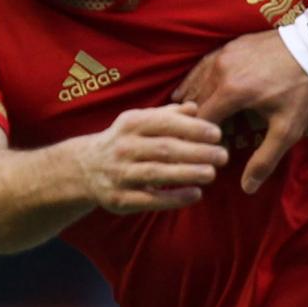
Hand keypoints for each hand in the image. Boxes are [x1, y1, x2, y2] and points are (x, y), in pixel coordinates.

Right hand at [65, 104, 226, 213]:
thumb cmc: (124, 142)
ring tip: (212, 173)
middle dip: (196, 152)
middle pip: (164, 148)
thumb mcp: (139, 122)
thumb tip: (195, 107)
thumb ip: (167, 116)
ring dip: (187, 173)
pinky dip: (174, 198)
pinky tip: (195, 194)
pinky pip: (150, 199)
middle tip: (223, 155)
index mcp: (130, 124)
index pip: (164, 123)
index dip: (192, 128)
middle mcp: (123, 147)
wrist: (84, 169)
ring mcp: (120, 174)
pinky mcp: (120, 199)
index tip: (217, 134)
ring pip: (157, 173)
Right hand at [176, 30, 307, 193]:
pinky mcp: (229, 46)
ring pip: (195, 81)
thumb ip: (265, 159)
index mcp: (231, 92)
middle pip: (194, 101)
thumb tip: (247, 188)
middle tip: (193, 141)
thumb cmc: (303, 91)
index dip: (198, 140)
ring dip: (191, 101)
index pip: (200, 122)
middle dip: (192, 122)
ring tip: (186, 121)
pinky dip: (195, 81)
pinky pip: (203, 66)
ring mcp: (223, 54)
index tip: (204, 152)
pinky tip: (192, 91)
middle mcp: (220, 70)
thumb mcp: (288, 129)